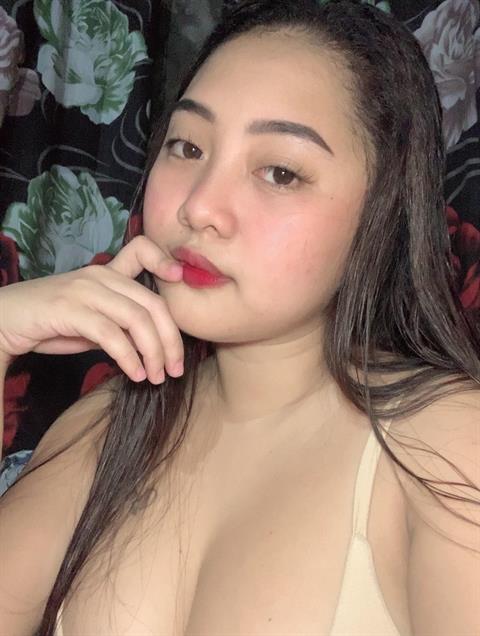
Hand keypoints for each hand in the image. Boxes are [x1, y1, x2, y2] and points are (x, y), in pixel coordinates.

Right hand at [0, 236, 184, 383]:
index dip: (165, 259)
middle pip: (152, 303)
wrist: (3, 321)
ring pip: (137, 320)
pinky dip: (128, 358)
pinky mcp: (69, 310)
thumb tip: (152, 345)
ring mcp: (85, 290)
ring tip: (157, 376)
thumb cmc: (50, 323)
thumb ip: (120, 325)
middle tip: (176, 368)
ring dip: (153, 353)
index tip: (182, 279)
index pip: (141, 250)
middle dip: (171, 340)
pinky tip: (135, 374)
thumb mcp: (92, 321)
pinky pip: (111, 335)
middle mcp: (99, 276)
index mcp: (107, 273)